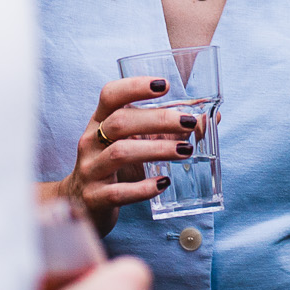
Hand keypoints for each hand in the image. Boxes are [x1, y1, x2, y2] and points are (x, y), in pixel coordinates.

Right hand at [59, 74, 199, 234]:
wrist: (80, 204)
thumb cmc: (113, 166)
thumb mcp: (132, 143)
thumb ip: (166, 131)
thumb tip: (209, 118)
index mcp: (100, 122)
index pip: (110, 95)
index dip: (135, 86)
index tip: (164, 84)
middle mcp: (91, 141)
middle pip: (120, 122)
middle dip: (157, 119)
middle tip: (189, 121)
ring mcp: (90, 169)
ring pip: (120, 153)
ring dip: (156, 150)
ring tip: (185, 150)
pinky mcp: (94, 197)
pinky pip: (118, 192)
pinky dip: (143, 188)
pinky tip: (163, 184)